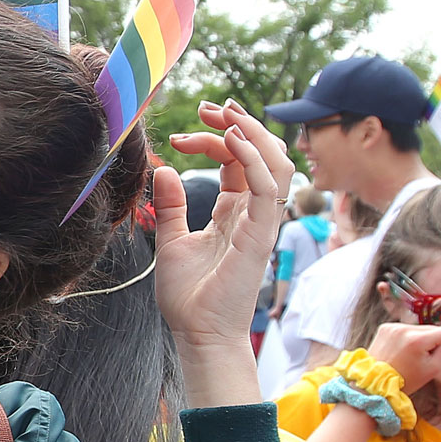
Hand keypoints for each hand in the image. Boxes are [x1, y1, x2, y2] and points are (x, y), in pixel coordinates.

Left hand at [154, 100, 295, 351]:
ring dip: (254, 134)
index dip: (214, 140)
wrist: (197, 333)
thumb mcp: (171, 241)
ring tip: (225, 117)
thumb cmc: (188, 297)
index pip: (237, 161)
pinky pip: (267, 188)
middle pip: (263, 154)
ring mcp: (260, 223)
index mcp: (235, 212)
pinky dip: (253, 159)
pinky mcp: (260, 235)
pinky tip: (232, 141)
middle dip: (240, 124)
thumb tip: (164, 172)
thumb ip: (170, 207)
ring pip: (277, 164)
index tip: (181, 137)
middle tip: (209, 108)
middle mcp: (253, 213)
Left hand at [365, 321, 440, 391]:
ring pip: (420, 329)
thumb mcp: (432, 370)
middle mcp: (404, 329)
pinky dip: (411, 338)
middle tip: (434, 357)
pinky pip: (406, 330)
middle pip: (434, 330)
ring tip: (414, 358)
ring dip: (425, 339)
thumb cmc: (405, 381)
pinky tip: (403, 353)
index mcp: (418, 340)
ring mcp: (392, 326)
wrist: (373, 386)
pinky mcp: (385, 327)